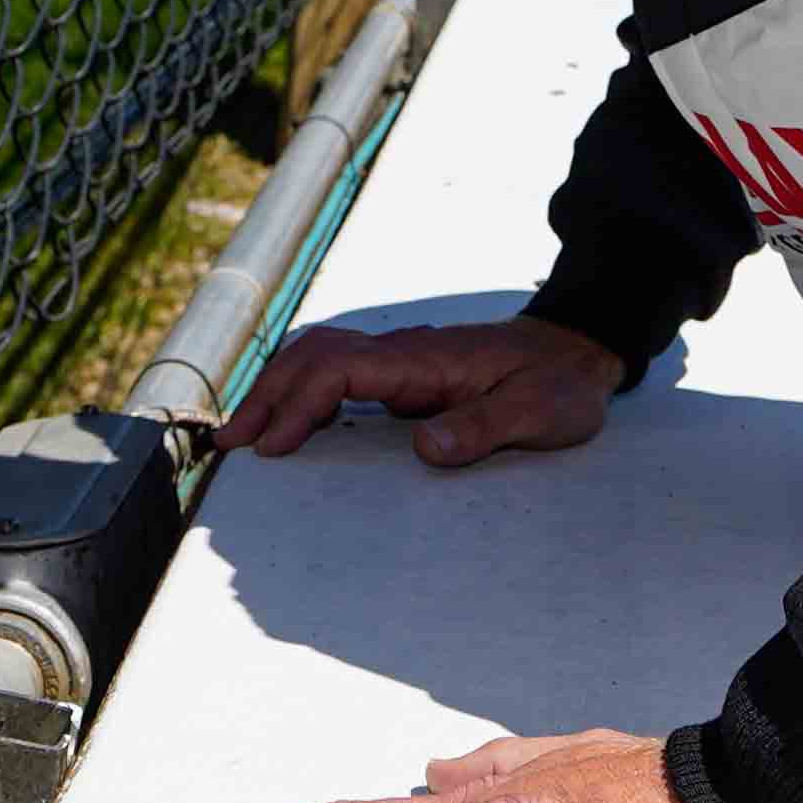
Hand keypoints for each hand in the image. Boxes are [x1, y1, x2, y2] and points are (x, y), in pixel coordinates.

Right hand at [212, 313, 622, 466]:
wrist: (574, 352)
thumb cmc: (559, 386)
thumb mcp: (539, 414)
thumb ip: (484, 429)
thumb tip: (424, 450)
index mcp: (425, 360)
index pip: (340, 371)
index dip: (298, 405)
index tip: (272, 445)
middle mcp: (401, 353)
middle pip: (312, 357)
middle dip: (265, 397)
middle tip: (228, 443)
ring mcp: (397, 360)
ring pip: (316, 357)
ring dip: (274, 389)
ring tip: (241, 433)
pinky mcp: (399, 374)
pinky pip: (333, 372)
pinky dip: (297, 390)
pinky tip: (284, 422)